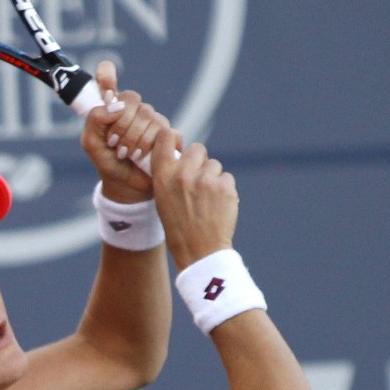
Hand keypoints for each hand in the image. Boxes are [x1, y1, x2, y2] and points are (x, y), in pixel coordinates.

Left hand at [80, 61, 173, 202]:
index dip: (106, 76)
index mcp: (113, 105)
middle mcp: (135, 108)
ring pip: (149, 116)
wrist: (125, 186)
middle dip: (121, 124)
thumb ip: (95, 120)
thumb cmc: (107, 162)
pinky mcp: (169, 134)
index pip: (107, 77)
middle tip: (114, 144)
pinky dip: (148, 146)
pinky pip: (163, 131)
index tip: (104, 90)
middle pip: (132, 100)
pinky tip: (141, 157)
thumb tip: (114, 106)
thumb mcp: (91, 144)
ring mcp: (154, 119)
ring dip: (134, 139)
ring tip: (126, 154)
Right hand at [149, 132, 238, 269]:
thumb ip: (171, 175)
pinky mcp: (224, 186)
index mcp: (162, 176)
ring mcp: (205, 179)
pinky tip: (217, 207)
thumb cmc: (179, 227)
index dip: (172, 138)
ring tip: (207, 202)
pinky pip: (227, 178)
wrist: (199, 251)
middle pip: (197, 149)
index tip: (176, 145)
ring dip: (213, 179)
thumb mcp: (164, 199)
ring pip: (214, 165)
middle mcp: (182, 174)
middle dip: (200, 162)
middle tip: (198, 184)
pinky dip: (225, 190)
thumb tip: (183, 155)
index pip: (165, 138)